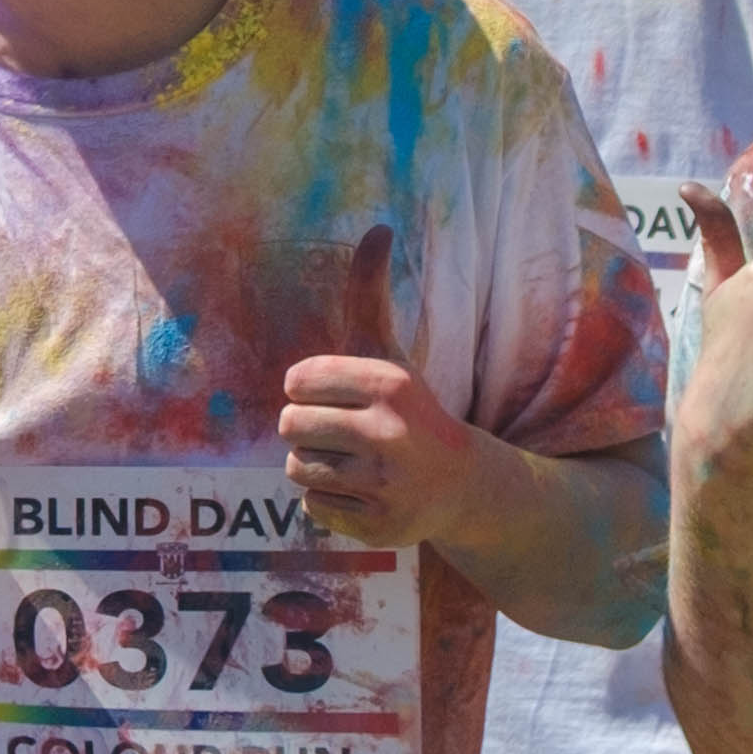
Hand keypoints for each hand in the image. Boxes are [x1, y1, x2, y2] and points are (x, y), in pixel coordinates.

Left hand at [278, 225, 495, 544]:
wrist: (463, 485)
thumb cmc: (407, 410)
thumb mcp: (389, 352)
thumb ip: (369, 293)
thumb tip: (377, 226)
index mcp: (389, 383)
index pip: (298, 380)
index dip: (308, 389)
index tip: (337, 395)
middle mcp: (389, 434)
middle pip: (289, 425)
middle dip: (307, 428)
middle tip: (343, 433)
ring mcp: (386, 485)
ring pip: (297, 467)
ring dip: (315, 464)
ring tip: (353, 462)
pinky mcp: (379, 527)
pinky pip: (312, 507)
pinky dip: (328, 502)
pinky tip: (362, 492)